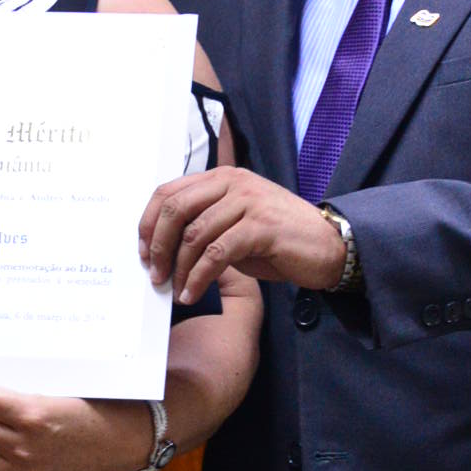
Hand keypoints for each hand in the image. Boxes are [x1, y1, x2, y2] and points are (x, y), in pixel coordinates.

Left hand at [138, 166, 344, 301]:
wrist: (327, 245)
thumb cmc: (278, 238)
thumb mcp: (236, 221)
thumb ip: (204, 222)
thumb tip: (163, 247)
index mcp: (222, 178)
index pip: (169, 192)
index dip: (149, 223)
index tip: (143, 251)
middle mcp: (233, 183)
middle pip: (176, 209)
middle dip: (158, 245)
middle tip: (155, 274)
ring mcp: (248, 202)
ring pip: (195, 234)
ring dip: (179, 268)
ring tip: (176, 289)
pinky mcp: (260, 227)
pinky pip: (216, 253)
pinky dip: (199, 277)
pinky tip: (193, 293)